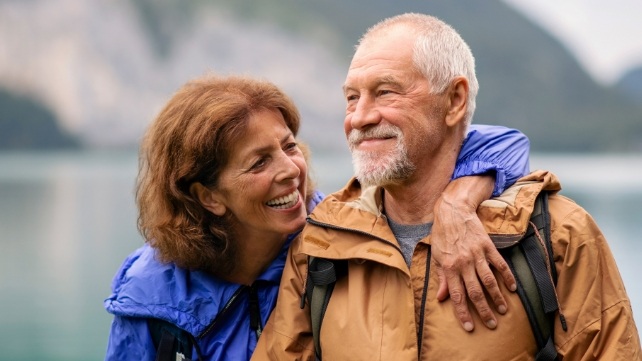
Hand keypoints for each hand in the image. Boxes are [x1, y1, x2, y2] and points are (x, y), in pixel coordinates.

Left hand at [431, 176, 516, 331]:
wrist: (453, 211)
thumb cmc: (442, 235)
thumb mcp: (437, 256)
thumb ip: (441, 278)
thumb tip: (442, 298)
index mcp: (448, 267)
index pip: (457, 295)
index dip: (463, 313)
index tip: (470, 327)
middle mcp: (463, 263)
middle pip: (475, 292)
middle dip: (483, 311)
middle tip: (492, 324)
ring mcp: (477, 255)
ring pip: (489, 281)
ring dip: (497, 297)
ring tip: (504, 310)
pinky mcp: (488, 246)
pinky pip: (500, 264)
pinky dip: (507, 276)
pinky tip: (512, 288)